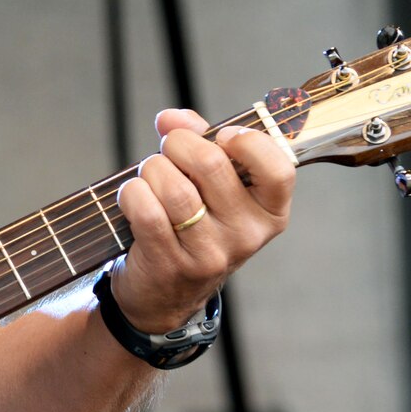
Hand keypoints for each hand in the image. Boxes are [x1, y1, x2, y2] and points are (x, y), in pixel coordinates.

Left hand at [110, 109, 293, 333]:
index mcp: (269, 212)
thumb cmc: (193, 225)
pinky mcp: (172, 263)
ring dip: (151, 170)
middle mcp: (247, 235)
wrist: (166, 293)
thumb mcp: (211, 187)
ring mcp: (210, 253)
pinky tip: (134, 198)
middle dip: (177, 144)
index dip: (247, 142)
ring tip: (150, 178)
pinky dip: (132, 193)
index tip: (221, 137)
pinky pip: (146, 210)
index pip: (278, 169)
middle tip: (169, 151)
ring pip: (174, 187)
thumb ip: (200, 141)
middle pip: (210, 164)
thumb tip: (172, 118)